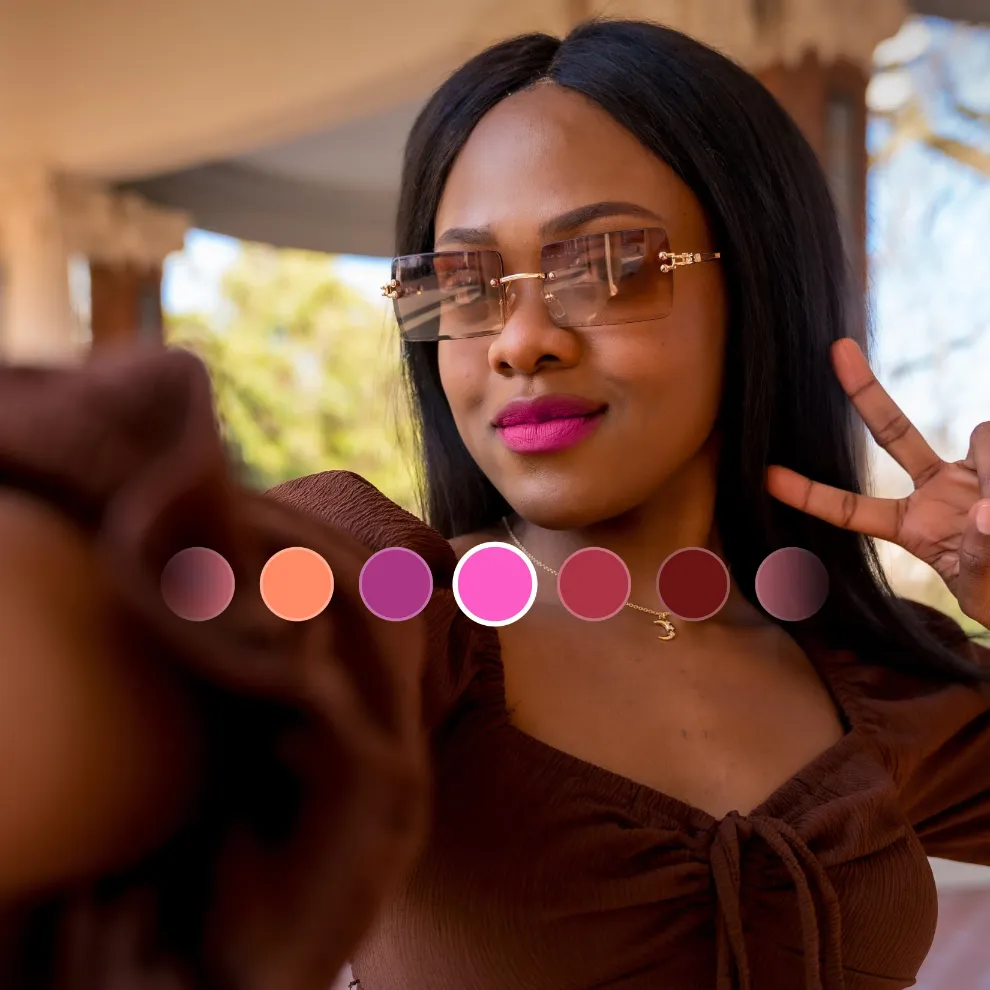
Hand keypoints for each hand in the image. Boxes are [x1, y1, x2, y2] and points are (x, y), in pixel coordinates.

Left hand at [766, 337, 989, 627]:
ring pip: (981, 439)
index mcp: (912, 528)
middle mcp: (935, 490)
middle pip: (893, 432)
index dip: (812, 494)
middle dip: (866, 391)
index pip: (852, 511)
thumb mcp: (982, 590)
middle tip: (837, 349)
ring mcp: (970, 472)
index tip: (767, 476)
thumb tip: (981, 512)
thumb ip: (980, 557)